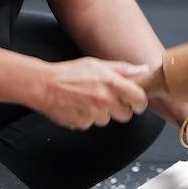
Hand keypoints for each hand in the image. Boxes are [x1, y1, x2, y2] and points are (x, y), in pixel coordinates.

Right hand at [32, 58, 152, 130]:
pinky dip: (87, 118)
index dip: (139, 102)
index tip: (136, 102)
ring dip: (101, 113)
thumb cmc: (69, 73)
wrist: (44, 85)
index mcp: (112, 82)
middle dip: (119, 109)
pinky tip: (79, 107)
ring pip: (107, 120)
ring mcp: (94, 113)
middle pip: (126, 114)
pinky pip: (92, 124)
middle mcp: (105, 99)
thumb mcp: (97, 64)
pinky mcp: (83, 123)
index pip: (139, 98)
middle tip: (107, 100)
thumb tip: (143, 69)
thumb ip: (123, 69)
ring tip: (87, 100)